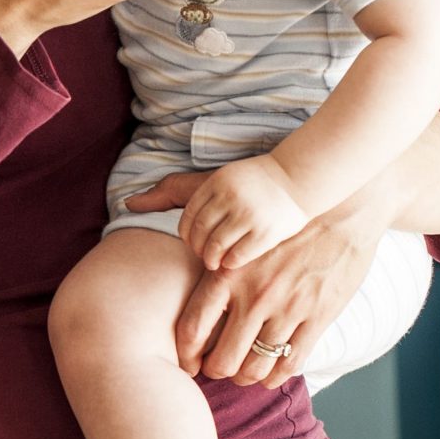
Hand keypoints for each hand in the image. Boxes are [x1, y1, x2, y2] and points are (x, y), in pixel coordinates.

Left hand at [146, 185, 382, 387]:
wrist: (343, 204)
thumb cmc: (276, 201)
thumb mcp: (224, 197)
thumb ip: (175, 198)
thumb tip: (131, 199)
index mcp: (227, 272)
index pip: (193, 328)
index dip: (184, 355)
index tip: (186, 363)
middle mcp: (255, 295)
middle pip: (223, 359)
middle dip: (216, 371)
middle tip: (216, 370)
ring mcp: (288, 309)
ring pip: (256, 366)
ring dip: (246, 376)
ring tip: (243, 373)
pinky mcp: (318, 316)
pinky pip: (292, 362)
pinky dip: (277, 376)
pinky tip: (271, 374)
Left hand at [179, 156, 310, 271]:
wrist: (298, 179)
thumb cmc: (258, 182)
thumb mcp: (226, 176)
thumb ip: (193, 192)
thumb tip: (141, 206)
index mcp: (218, 182)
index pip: (189, 215)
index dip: (186, 234)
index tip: (191, 241)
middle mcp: (231, 197)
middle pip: (200, 232)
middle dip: (197, 249)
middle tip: (202, 255)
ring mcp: (248, 215)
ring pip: (215, 246)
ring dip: (210, 259)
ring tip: (213, 263)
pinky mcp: (265, 233)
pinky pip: (237, 255)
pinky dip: (229, 262)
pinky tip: (231, 262)